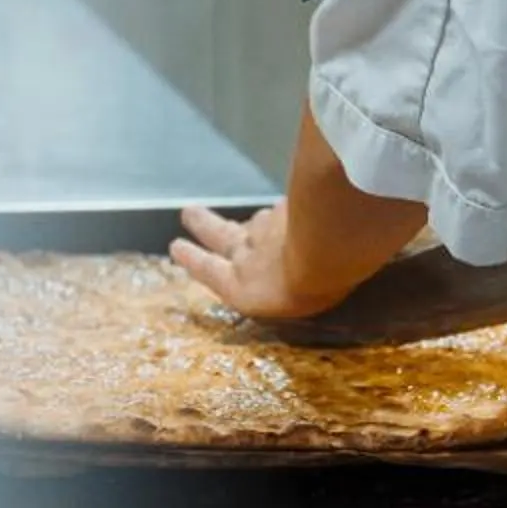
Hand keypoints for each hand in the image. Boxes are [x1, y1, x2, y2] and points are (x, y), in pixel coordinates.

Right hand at [171, 200, 332, 322]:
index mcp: (241, 287)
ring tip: (255, 221)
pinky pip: (286, 209)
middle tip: (188, 212)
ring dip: (253, 222)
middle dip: (202, 224)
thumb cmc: (315, 288)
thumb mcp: (297, 302)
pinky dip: (290, 211)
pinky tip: (305, 207)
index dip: (193, 260)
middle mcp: (247, 252)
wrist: (329, 241)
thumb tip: (302, 274)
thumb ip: (289, 285)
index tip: (177, 247)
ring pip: (254, 221)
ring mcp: (265, 225)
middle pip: (218, 235)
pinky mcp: (288, 204)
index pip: (209, 271)